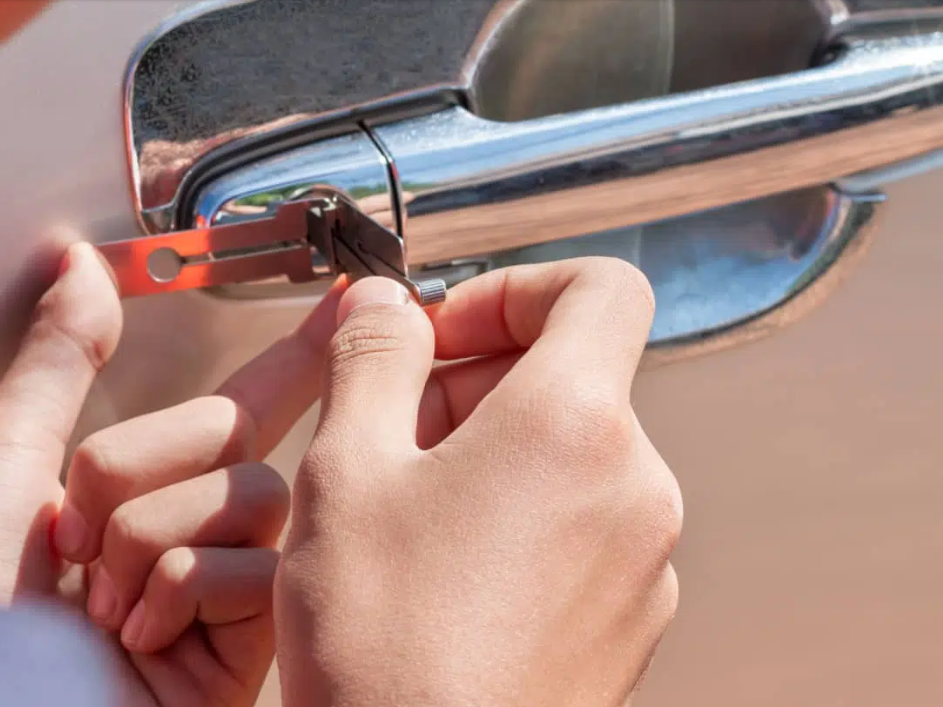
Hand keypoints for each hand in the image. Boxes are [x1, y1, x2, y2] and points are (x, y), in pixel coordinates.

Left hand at [0, 242, 341, 706]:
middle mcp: (182, 542)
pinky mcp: (240, 656)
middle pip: (234, 434)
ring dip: (151, 532)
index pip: (235, 409)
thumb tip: (85, 267)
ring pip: (251, 494)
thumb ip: (58, 359)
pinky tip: (139, 634)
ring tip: (99, 595)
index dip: (295, 356)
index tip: (348, 304)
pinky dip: (181, 586)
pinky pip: (257, 570)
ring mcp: (214, 601)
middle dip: (138, 465)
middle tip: (74, 529)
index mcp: (131, 497)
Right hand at [276, 261, 681, 706]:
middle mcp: (634, 486)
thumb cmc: (381, 640)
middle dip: (476, 381)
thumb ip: (373, 359)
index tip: (444, 335)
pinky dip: (521, 516)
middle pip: (572, 377)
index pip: (599, 290)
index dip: (515, 290)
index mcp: (575, 425)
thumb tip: (385, 302)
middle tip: (392, 430)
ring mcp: (642, 561)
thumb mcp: (346, 468)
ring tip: (406, 508)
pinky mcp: (629, 619)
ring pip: (570, 455)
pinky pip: (582, 527)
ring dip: (492, 451)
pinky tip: (446, 568)